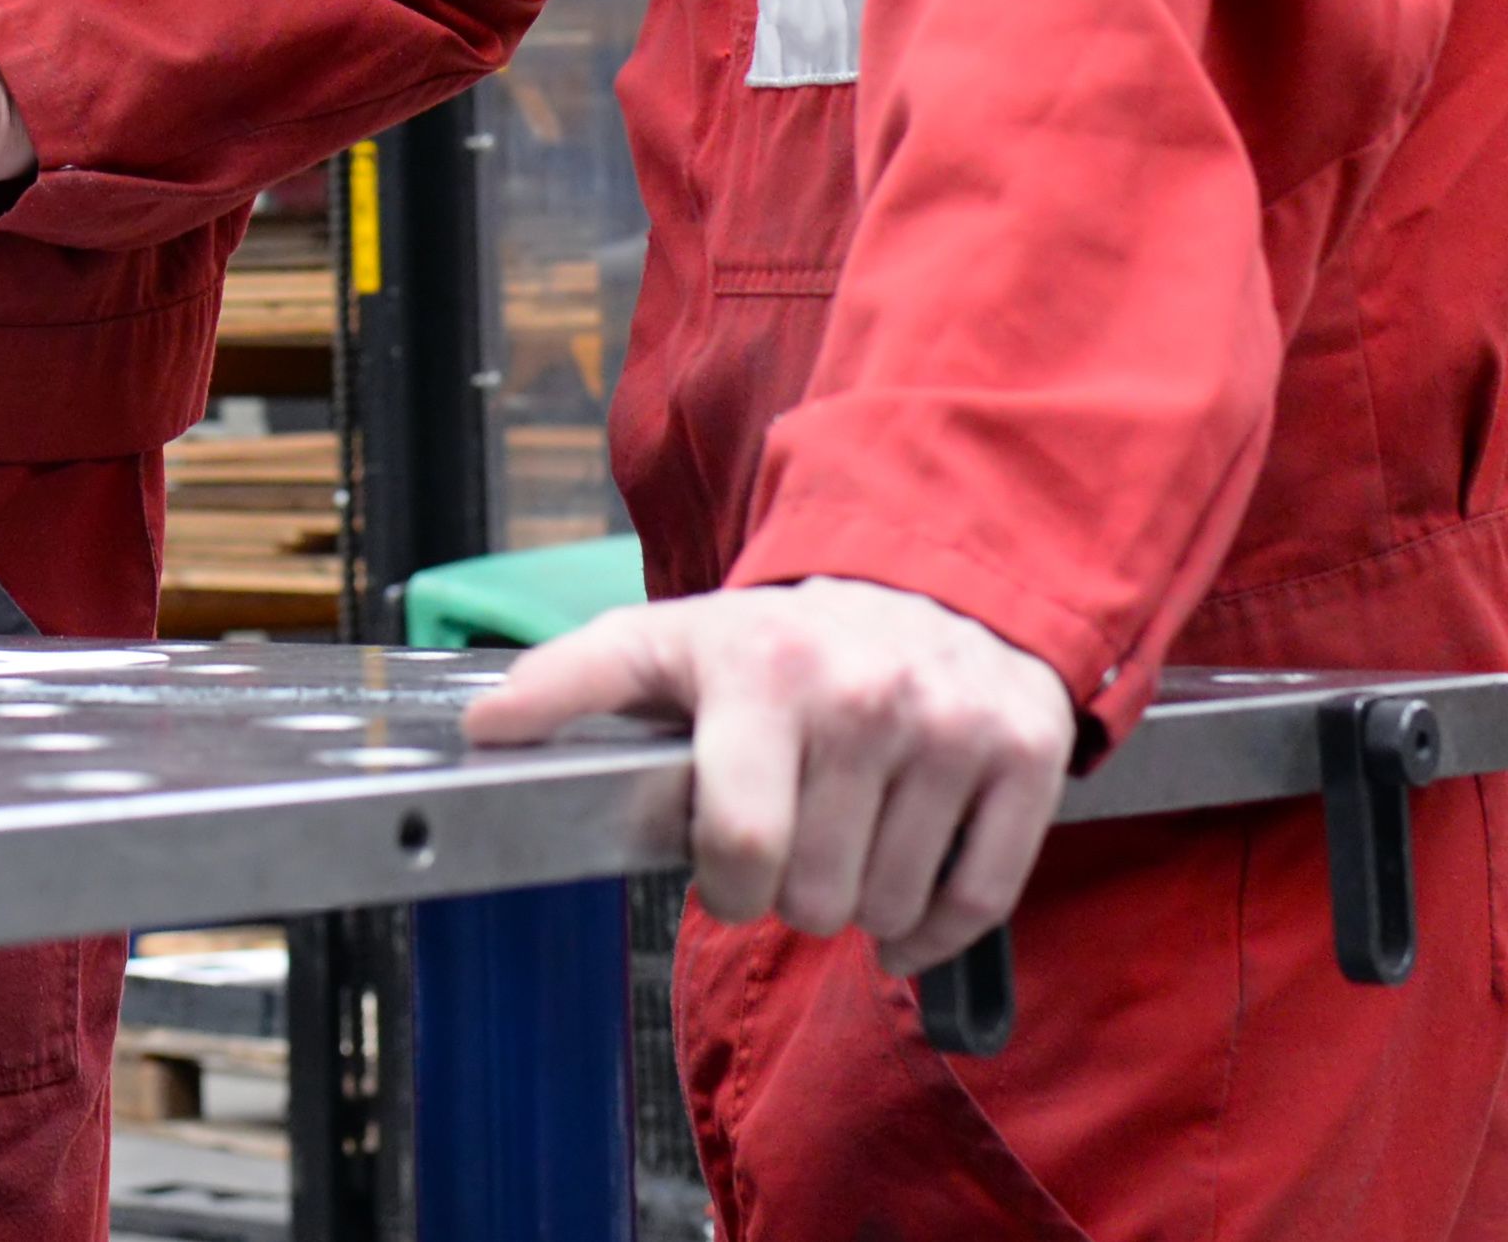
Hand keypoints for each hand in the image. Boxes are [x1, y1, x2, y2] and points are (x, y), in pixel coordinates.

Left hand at [465, 578, 1076, 961]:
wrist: (933, 580)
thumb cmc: (785, 637)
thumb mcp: (670, 640)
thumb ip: (570, 682)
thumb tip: (480, 729)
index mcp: (767, 670)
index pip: (740, 846)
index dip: (727, 880)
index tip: (730, 857)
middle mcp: (867, 695)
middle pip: (817, 896)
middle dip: (795, 889)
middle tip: (800, 833)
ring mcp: (954, 727)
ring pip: (893, 910)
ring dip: (865, 902)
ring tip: (852, 837)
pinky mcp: (1026, 755)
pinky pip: (978, 903)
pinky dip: (936, 926)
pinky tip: (908, 887)